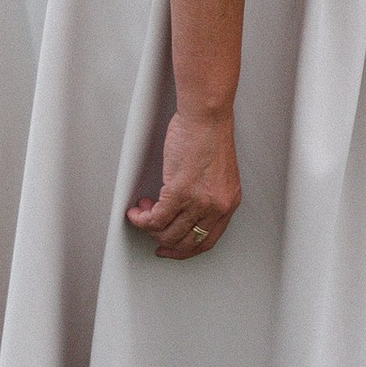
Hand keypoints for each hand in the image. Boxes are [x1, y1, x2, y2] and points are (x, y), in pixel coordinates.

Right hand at [126, 106, 240, 260]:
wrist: (206, 116)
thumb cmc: (210, 135)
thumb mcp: (219, 174)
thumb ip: (208, 195)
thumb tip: (186, 212)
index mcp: (228, 202)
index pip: (207, 241)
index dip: (185, 250)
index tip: (172, 249)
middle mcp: (216, 206)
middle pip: (185, 241)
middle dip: (164, 239)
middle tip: (152, 229)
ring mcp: (198, 201)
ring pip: (167, 233)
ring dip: (150, 227)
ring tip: (144, 213)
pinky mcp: (179, 192)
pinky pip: (154, 219)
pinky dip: (141, 219)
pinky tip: (137, 212)